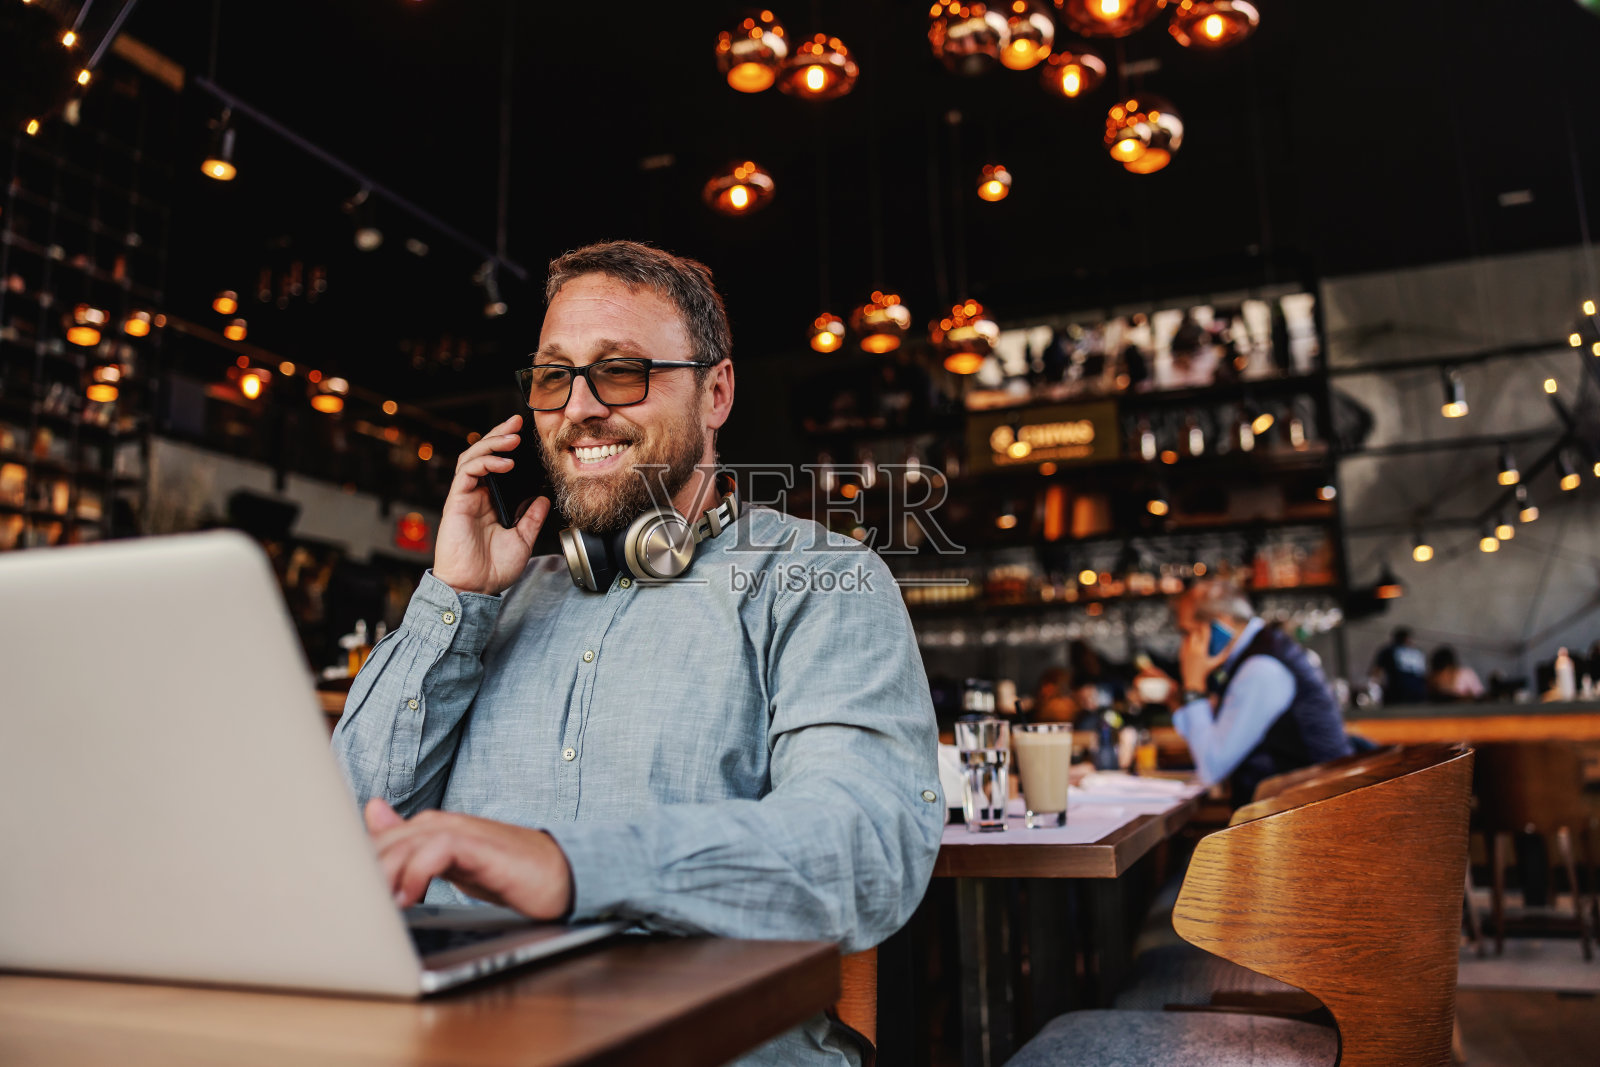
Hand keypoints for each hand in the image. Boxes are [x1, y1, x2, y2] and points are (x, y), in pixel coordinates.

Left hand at [364, 799, 573, 917]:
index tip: (341, 900)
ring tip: (375, 907)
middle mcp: (441, 824)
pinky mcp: (480, 847)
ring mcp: (461, 832)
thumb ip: (411, 845)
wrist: (559, 874)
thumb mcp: (449, 864)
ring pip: (406, 843)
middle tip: (348, 908)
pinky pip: (438, 850)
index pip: (375, 843)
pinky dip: (418, 873)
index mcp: (428, 829)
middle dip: (361, 874)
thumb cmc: (504, 871)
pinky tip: (410, 898)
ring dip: (385, 875)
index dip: (353, 869)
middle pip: (384, 842)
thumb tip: (372, 811)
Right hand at [434, 413, 551, 595]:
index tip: (525, 435)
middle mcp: (476, 497)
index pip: (497, 467)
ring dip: (491, 443)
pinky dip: (484, 462)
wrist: (473, 588)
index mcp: (490, 503)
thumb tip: (542, 498)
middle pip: (483, 455)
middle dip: (499, 435)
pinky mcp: (456, 502)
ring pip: (472, 458)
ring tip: (511, 437)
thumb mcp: (522, 540)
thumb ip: (531, 518)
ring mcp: (464, 498)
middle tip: (516, 422)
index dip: (508, 449)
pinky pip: (466, 473)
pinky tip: (502, 462)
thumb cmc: (492, 569)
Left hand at [1179, 626, 1225, 693]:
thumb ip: (1224, 655)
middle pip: (1195, 633)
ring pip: (1188, 637)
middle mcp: (1193, 649)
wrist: (1193, 681)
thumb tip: (1231, 647)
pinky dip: (1186, 641)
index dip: (1206, 627)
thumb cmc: (1206, 672)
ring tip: (1196, 636)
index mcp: (1202, 650)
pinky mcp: (1181, 654)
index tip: (1208, 625)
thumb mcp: (1216, 663)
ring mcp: (1186, 651)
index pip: (1204, 634)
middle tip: (1202, 631)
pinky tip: (1190, 642)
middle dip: (1198, 631)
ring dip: (1192, 636)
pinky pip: (1183, 643)